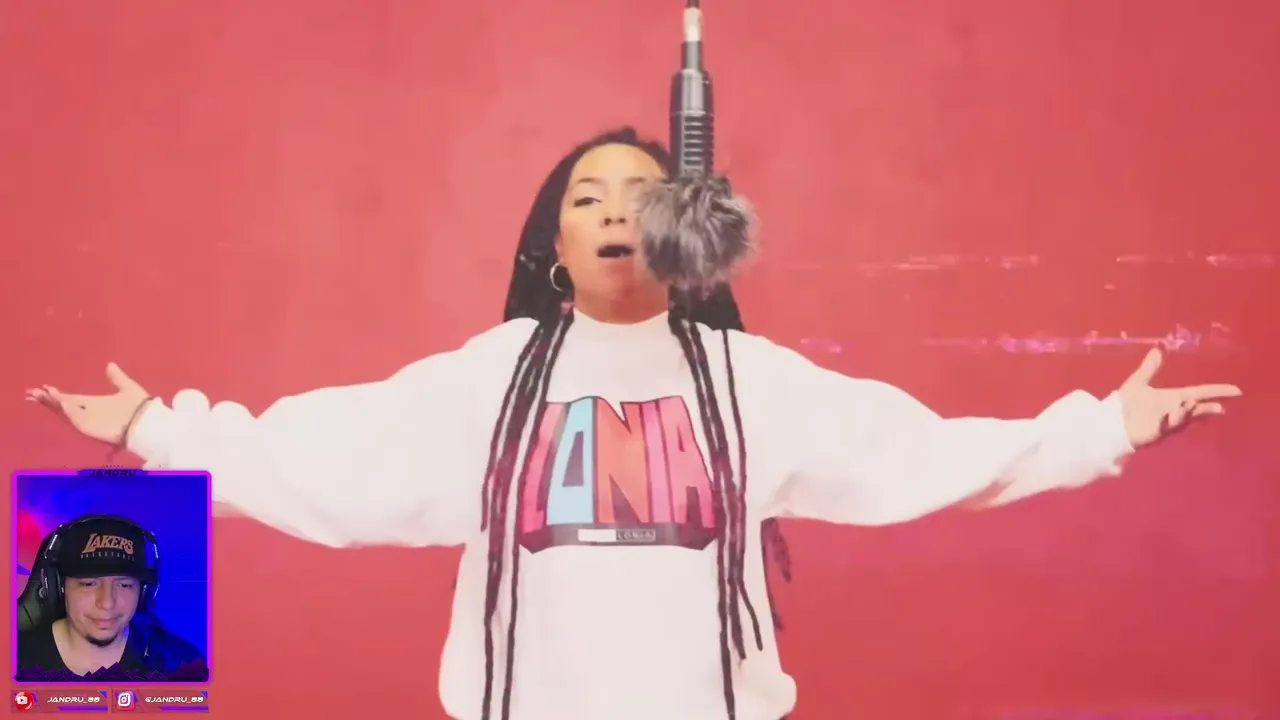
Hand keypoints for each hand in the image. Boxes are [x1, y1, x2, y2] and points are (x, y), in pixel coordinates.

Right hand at [26, 363, 151, 445]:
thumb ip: (117, 377)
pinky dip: (69, 411)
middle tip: (30, 393)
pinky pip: (77, 420)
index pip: (71, 399)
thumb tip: (110, 364)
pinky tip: (61, 402)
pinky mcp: (92, 428)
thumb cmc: (140, 406)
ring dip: (54, 404)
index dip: (57, 394)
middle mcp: (89, 413)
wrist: (149, 421)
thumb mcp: (127, 387)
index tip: (44, 387)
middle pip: (63, 406)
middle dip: (48, 400)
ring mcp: (89, 421)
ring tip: (42, 394)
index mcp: (95, 404)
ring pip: (66, 413)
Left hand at [1117, 349, 1241, 447]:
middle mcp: (1173, 410)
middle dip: (1208, 408)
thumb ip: (1149, 368)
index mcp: (1172, 397)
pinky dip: (1170, 420)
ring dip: (1188, 411)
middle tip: (1220, 408)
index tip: (1235, 390)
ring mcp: (1166, 422)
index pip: (1199, 393)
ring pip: (1183, 417)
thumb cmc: (1125, 404)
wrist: (1110, 421)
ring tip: (1190, 402)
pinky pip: (1166, 426)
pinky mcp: (1156, 431)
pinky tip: (1171, 415)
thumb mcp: (1138, 382)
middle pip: (1197, 408)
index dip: (1216, 391)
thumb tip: (1157, 351)